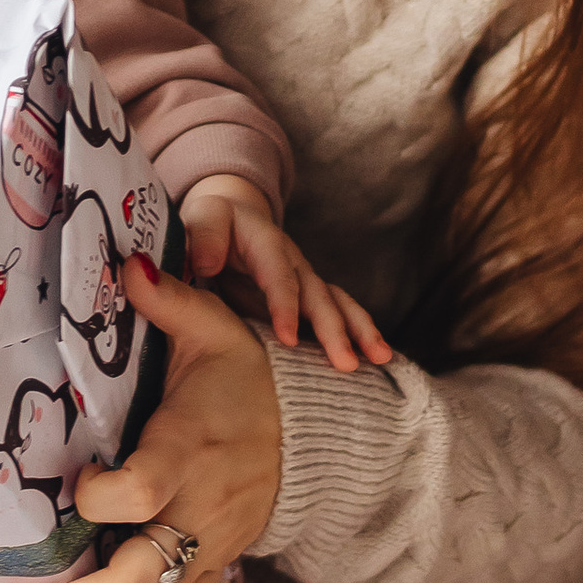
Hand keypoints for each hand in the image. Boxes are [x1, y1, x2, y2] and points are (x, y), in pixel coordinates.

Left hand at [13, 262, 285, 582]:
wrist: (307, 428)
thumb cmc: (243, 375)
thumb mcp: (214, 327)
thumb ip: (169, 299)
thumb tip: (127, 263)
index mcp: (188, 450)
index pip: (139, 495)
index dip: (98, 498)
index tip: (77, 481)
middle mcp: (200, 509)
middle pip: (141, 578)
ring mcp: (211, 546)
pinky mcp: (217, 566)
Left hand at [177, 175, 389, 370]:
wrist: (231, 219)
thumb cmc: (212, 225)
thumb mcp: (202, 220)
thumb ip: (203, 236)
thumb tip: (206, 263)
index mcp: (266, 242)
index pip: (278, 274)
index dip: (285, 305)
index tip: (287, 338)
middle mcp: (293, 261)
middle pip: (318, 293)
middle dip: (334, 328)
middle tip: (346, 362)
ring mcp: (305, 280)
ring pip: (337, 303)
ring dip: (359, 331)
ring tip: (381, 358)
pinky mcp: (309, 298)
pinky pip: (338, 315)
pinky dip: (358, 336)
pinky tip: (376, 362)